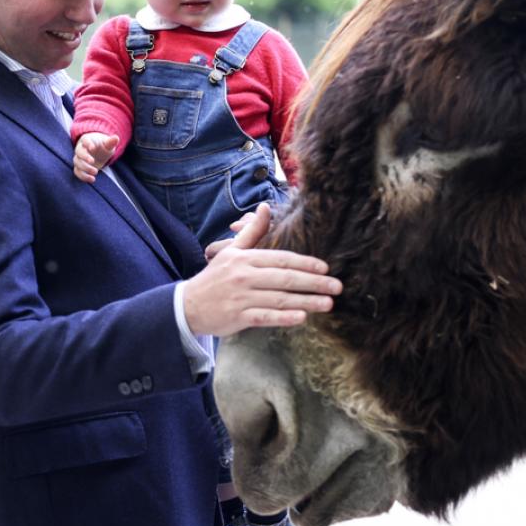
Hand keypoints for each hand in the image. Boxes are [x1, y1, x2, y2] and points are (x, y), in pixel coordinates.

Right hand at [73, 133, 118, 182]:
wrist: (98, 152)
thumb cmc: (102, 146)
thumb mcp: (108, 144)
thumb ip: (111, 142)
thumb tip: (116, 138)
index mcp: (87, 140)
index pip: (85, 141)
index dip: (88, 144)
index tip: (93, 148)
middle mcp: (80, 149)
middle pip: (79, 152)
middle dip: (85, 157)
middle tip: (93, 161)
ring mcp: (79, 158)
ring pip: (77, 162)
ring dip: (85, 168)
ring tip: (96, 172)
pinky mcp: (79, 167)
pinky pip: (77, 172)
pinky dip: (83, 176)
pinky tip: (92, 179)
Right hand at [183, 204, 339, 335]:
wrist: (187, 305)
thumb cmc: (215, 278)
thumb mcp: (231, 252)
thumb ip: (251, 232)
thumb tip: (265, 207)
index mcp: (246, 259)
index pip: (281, 259)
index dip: (305, 263)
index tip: (325, 268)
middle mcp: (245, 277)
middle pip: (285, 279)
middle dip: (314, 283)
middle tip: (337, 287)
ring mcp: (242, 297)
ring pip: (280, 299)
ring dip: (307, 302)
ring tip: (328, 304)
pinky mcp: (238, 317)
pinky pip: (265, 317)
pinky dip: (284, 318)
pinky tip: (301, 318)